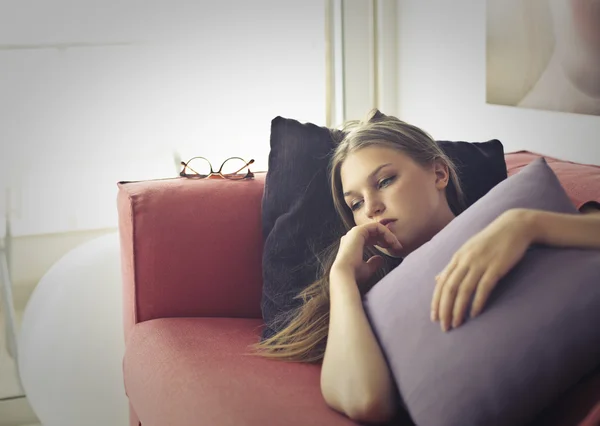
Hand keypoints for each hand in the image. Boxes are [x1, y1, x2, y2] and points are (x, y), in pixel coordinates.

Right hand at [331, 222, 402, 286]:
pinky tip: (391, 241)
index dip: (383, 242)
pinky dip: (386, 232)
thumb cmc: (355, 275)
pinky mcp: (358, 230)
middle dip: (388, 238)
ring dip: (389, 235)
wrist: (345, 276)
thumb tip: (380, 258)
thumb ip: (373, 263)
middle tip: (397, 247)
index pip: (370, 238)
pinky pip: (376, 226)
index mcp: (352, 244)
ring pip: (377, 227)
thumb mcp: (367, 269)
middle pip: (374, 232)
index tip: (393, 250)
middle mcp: (352, 237)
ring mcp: (354, 232)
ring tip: (396, 245)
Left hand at [431, 209, 534, 331]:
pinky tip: (474, 314)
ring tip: (457, 324)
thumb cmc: (490, 241)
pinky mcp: (496, 266)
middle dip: (444, 309)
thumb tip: (436, 279)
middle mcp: (465, 260)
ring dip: (458, 309)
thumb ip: (452, 266)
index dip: (436, 301)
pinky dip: (477, 302)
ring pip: (463, 290)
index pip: (441, 283)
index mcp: (457, 257)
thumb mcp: (467, 251)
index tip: (434, 317)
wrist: (514, 226)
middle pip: (449, 288)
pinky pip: (484, 287)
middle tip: (444, 327)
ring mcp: (480, 263)